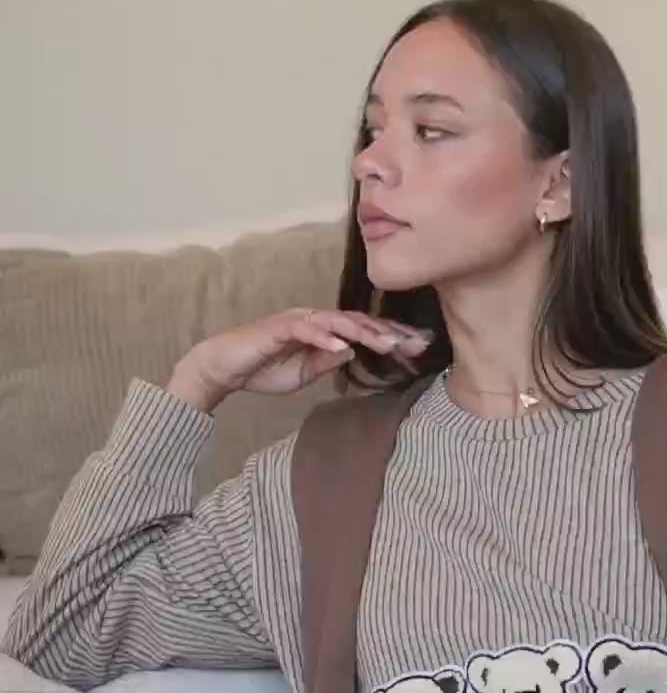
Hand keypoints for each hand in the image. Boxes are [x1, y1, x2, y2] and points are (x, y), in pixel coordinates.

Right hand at [167, 307, 432, 411]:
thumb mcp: (303, 373)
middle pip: (359, 321)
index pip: (363, 330)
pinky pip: (306, 330)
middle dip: (390, 332)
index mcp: (323, 330)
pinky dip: (325, 338)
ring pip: (338, 321)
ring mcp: (297, 320)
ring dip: (365, 332)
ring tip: (389, 344)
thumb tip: (352, 353)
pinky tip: (342, 347)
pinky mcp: (279, 327)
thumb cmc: (262, 368)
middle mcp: (314, 319)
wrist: (222, 367)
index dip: (391, 336)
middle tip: (417, 343)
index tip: (418, 347)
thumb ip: (327, 362)